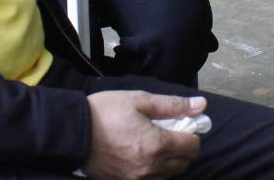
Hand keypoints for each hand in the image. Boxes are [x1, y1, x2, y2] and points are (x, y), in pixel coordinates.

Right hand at [83, 90, 203, 178]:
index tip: (183, 124)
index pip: (193, 146)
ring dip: (168, 161)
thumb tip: (201, 105)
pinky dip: (153, 171)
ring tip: (153, 143)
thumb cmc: (106, 112)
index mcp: (157, 145)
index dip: (192, 133)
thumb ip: (174, 105)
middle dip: (182, 148)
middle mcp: (150, 167)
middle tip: (169, 133)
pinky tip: (141, 155)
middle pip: (183, 163)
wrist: (72, 132)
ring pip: (168, 175)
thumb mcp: (140, 100)